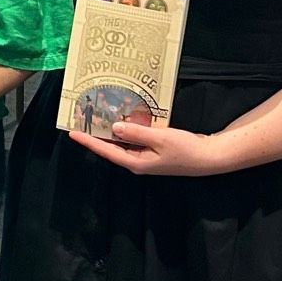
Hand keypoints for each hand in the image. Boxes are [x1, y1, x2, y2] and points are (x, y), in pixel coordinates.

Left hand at [67, 121, 232, 175]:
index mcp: (136, 162)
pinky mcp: (153, 150)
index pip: (106, 151)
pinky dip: (126, 130)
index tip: (72, 133)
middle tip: (81, 120)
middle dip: (96, 135)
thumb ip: (136, 133)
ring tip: (96, 118)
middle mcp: (137, 161)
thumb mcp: (160, 139)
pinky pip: (134, 140)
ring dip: (110, 131)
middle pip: (111, 147)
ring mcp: (145, 157)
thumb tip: (114, 127)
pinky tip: (122, 119)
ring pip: (122, 143)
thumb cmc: (186, 150)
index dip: (89, 141)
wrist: (209, 157)